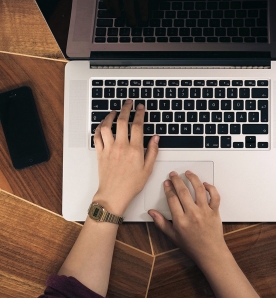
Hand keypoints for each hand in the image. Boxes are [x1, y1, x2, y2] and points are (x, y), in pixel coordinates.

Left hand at [92, 99, 158, 215]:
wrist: (114, 195)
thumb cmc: (131, 184)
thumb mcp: (148, 169)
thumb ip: (153, 151)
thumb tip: (156, 138)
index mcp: (135, 150)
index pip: (137, 125)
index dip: (139, 113)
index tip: (140, 107)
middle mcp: (121, 146)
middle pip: (122, 121)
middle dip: (126, 108)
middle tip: (128, 103)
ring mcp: (109, 149)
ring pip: (107, 126)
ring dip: (110, 116)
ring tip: (114, 111)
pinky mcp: (100, 153)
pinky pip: (97, 136)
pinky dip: (99, 128)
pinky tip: (103, 125)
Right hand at [148, 171, 227, 266]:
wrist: (210, 253)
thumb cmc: (192, 246)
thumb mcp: (173, 236)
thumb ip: (161, 223)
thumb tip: (151, 213)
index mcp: (181, 221)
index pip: (172, 199)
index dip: (168, 188)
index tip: (166, 183)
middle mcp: (193, 214)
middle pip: (183, 191)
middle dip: (176, 180)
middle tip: (173, 174)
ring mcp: (205, 212)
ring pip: (199, 189)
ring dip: (193, 179)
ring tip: (188, 173)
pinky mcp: (215, 211)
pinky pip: (214, 196)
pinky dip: (210, 188)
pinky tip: (205, 184)